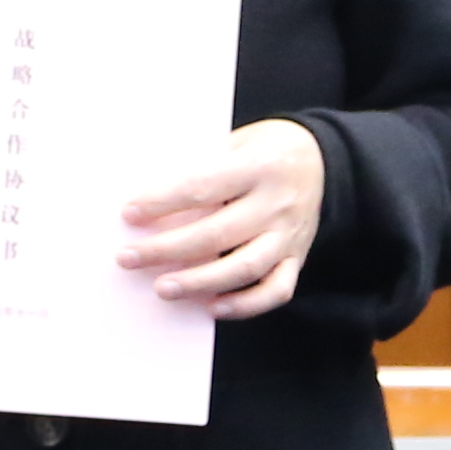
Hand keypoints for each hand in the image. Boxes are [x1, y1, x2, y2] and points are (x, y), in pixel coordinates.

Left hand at [122, 118, 324, 319]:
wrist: (321, 158)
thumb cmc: (265, 148)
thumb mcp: (236, 142)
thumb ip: (204, 168)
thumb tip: (151, 202)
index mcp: (260, 166)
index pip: (203, 187)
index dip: (163, 202)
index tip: (130, 214)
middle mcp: (277, 203)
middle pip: (217, 234)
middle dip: (166, 249)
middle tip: (129, 258)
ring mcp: (289, 234)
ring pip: (244, 268)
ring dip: (199, 282)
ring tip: (162, 288)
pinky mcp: (296, 257)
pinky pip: (276, 290)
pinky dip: (245, 305)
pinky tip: (213, 307)